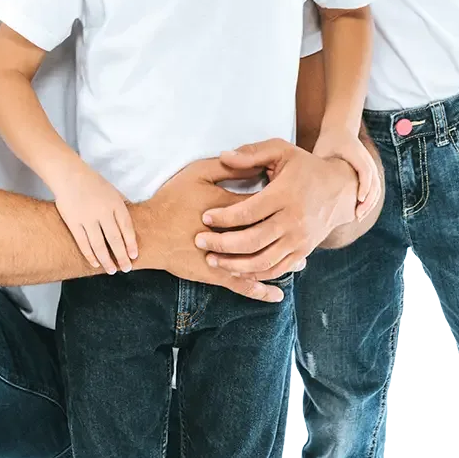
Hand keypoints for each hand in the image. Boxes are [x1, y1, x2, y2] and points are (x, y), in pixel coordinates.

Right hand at [53, 166, 138, 274]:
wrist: (69, 175)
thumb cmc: (93, 183)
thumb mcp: (113, 191)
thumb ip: (121, 207)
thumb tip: (130, 225)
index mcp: (115, 204)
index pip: (127, 228)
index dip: (131, 243)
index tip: (134, 255)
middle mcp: (103, 212)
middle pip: (115, 239)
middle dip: (122, 256)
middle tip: (126, 268)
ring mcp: (87, 218)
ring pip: (99, 245)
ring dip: (107, 260)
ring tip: (112, 270)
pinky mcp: (73, 222)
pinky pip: (83, 243)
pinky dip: (90, 255)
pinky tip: (96, 263)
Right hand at [135, 157, 306, 303]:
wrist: (149, 231)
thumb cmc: (172, 198)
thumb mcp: (199, 172)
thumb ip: (228, 167)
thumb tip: (252, 163)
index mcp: (232, 208)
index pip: (263, 206)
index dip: (280, 203)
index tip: (298, 199)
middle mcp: (234, 236)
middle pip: (268, 236)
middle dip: (289, 236)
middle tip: (310, 233)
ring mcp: (226, 258)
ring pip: (261, 263)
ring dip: (283, 264)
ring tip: (302, 263)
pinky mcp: (215, 275)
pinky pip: (243, 285)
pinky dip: (261, 290)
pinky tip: (276, 294)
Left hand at [193, 139, 361, 277]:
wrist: (341, 190)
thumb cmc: (305, 168)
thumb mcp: (281, 151)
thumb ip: (252, 152)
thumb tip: (224, 156)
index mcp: (286, 194)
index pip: (249, 211)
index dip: (224, 217)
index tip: (205, 217)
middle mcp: (294, 220)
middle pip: (253, 240)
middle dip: (222, 244)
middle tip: (199, 241)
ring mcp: (300, 239)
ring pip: (263, 261)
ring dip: (235, 264)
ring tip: (212, 259)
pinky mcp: (303, 252)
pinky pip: (277, 269)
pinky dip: (255, 274)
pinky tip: (235, 270)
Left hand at [315, 131, 381, 218]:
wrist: (340, 130)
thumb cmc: (328, 142)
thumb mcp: (322, 151)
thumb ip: (319, 166)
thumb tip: (308, 183)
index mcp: (356, 154)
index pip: (365, 172)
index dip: (364, 187)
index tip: (358, 200)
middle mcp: (367, 160)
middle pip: (374, 183)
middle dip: (367, 201)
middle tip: (357, 215)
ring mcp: (370, 165)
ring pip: (376, 187)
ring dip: (370, 203)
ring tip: (359, 216)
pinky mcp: (369, 170)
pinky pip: (374, 187)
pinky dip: (370, 199)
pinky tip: (360, 209)